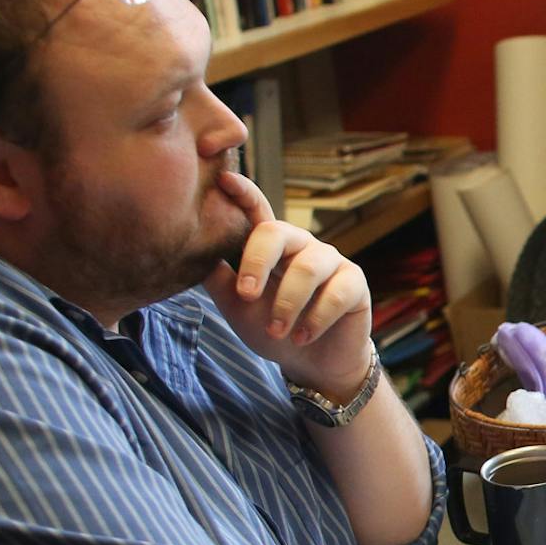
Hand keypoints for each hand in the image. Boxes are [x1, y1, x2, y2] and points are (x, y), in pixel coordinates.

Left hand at [201, 170, 373, 398]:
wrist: (313, 364)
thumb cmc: (274, 330)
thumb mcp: (238, 308)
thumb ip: (219, 280)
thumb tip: (190, 252)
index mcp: (271, 248)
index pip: (257, 212)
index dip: (243, 193)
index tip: (223, 180)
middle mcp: (301, 246)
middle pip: (278, 232)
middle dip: (257, 262)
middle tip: (246, 296)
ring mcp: (331, 262)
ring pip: (307, 268)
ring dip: (287, 304)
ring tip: (277, 331)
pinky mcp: (354, 283)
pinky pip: (335, 293)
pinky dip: (315, 319)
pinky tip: (302, 338)